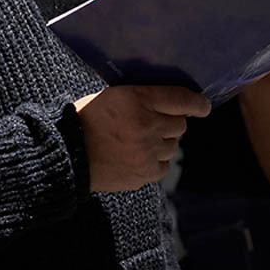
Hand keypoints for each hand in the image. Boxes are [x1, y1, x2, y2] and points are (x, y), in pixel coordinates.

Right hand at [74, 85, 210, 192]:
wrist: (66, 155)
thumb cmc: (84, 120)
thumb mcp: (110, 96)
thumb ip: (139, 97)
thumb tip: (168, 101)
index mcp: (137, 99)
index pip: (182, 99)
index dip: (198, 103)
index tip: (203, 106)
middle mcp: (147, 125)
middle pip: (180, 124)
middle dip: (169, 123)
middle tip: (151, 123)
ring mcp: (147, 151)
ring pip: (172, 146)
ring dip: (161, 143)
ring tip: (138, 142)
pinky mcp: (144, 173)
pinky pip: (163, 167)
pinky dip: (154, 162)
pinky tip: (136, 157)